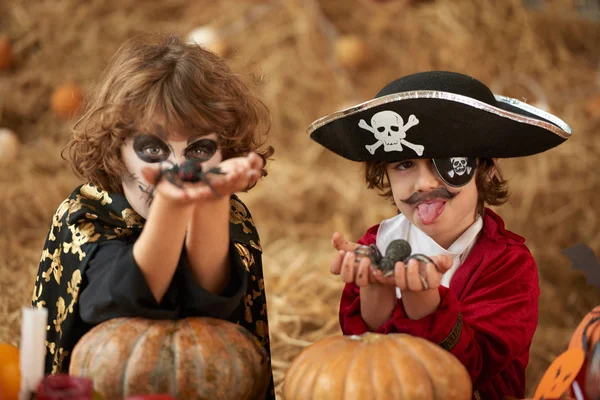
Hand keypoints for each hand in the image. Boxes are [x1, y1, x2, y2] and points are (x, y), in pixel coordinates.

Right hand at [141, 152, 263, 203]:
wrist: (180, 196)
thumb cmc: (168, 186)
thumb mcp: (160, 182)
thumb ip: (153, 176)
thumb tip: (144, 170)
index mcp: (191, 192)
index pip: (197, 192)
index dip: (205, 189)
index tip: (218, 181)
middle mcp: (204, 192)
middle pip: (216, 189)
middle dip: (227, 183)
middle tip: (238, 174)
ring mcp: (213, 191)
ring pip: (228, 187)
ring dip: (238, 180)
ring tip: (249, 171)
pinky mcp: (221, 188)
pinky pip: (234, 183)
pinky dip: (242, 177)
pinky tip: (254, 170)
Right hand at [330, 232, 379, 286]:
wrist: (380, 262)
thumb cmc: (362, 255)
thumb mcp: (352, 248)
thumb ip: (342, 243)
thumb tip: (335, 234)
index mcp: (345, 268)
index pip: (334, 269)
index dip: (336, 262)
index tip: (342, 252)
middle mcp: (354, 276)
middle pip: (345, 278)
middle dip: (347, 266)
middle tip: (351, 254)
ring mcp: (366, 280)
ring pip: (360, 282)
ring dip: (362, 271)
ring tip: (366, 259)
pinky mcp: (379, 280)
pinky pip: (378, 281)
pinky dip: (378, 275)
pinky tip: (378, 269)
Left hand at [375, 255, 452, 291]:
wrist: (417, 277)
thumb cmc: (428, 269)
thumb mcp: (438, 265)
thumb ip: (444, 263)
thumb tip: (444, 260)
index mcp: (430, 283)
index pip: (433, 283)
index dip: (431, 275)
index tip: (429, 265)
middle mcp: (417, 287)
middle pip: (415, 285)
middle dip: (413, 274)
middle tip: (412, 261)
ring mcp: (404, 285)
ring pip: (401, 284)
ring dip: (399, 275)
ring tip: (399, 263)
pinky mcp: (393, 282)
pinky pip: (387, 281)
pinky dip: (382, 277)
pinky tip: (377, 270)